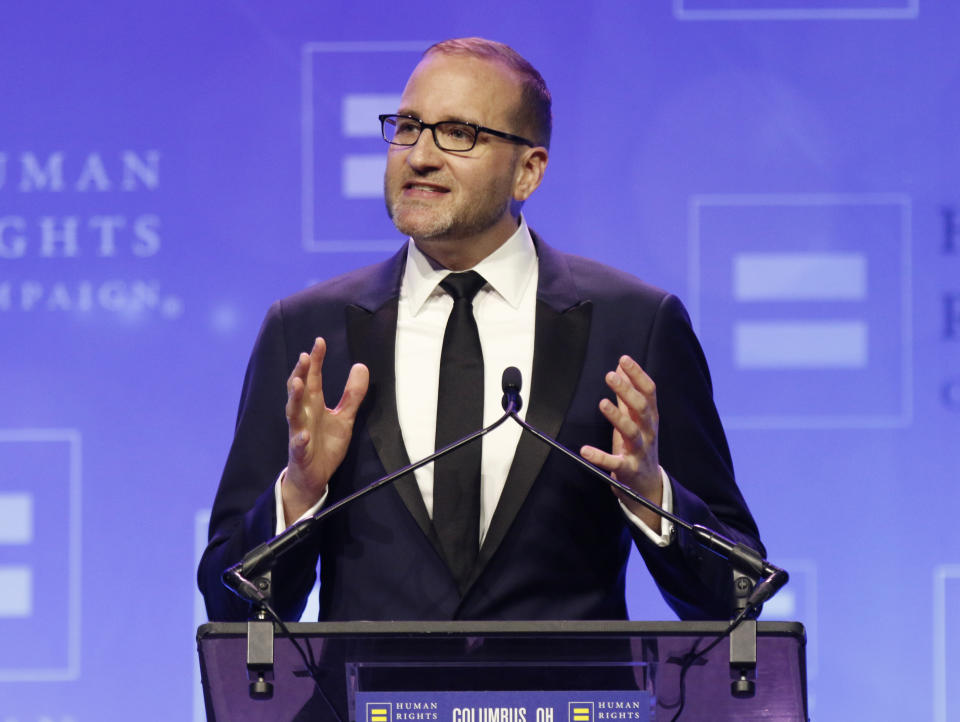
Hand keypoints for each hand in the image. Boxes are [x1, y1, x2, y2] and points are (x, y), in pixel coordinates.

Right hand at [282, 337, 368, 523]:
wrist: (313, 476)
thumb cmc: (325, 444)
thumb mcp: (345, 417)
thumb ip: (352, 394)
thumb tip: (361, 366)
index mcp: (314, 405)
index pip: (314, 378)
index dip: (316, 360)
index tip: (319, 342)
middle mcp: (304, 415)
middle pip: (299, 390)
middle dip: (301, 373)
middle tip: (305, 356)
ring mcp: (299, 432)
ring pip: (293, 413)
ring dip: (294, 398)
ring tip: (298, 384)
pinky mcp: (300, 452)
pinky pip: (298, 444)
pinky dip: (300, 439)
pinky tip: (304, 434)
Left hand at [580, 355, 662, 530]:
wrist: (648, 485)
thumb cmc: (638, 445)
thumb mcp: (635, 418)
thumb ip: (627, 394)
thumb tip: (621, 365)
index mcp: (650, 418)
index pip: (649, 392)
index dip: (638, 375)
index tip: (624, 359)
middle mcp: (648, 432)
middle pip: (642, 409)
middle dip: (627, 391)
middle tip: (610, 375)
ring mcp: (640, 451)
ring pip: (632, 432)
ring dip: (617, 417)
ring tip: (602, 403)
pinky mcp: (628, 469)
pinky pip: (614, 463)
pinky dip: (600, 457)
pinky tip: (585, 450)